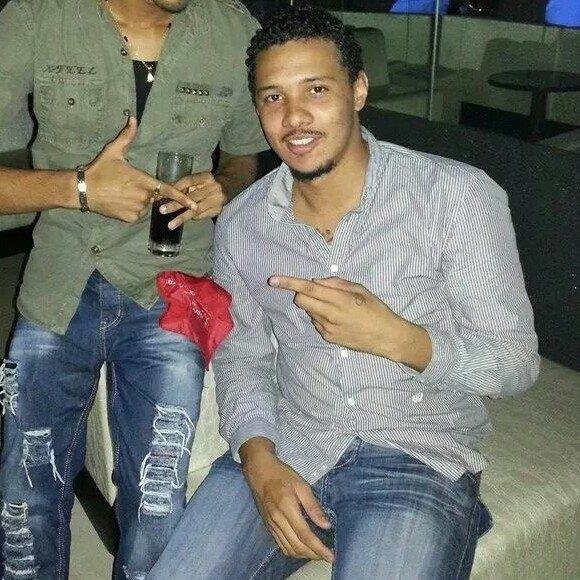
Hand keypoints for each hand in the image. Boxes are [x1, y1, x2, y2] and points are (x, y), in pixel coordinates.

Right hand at [85, 117, 194, 221]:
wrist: (83, 191)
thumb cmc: (99, 170)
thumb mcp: (113, 151)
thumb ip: (126, 136)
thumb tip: (133, 118)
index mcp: (142, 180)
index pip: (166, 190)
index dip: (182, 198)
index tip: (194, 205)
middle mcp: (142, 196)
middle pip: (154, 195)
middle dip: (146, 190)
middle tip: (128, 184)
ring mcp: (137, 209)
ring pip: (146, 205)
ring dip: (140, 200)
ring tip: (122, 192)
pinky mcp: (130, 218)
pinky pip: (138, 214)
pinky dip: (133, 209)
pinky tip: (120, 202)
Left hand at [158, 172, 227, 228]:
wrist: (225, 187)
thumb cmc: (205, 184)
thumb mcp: (196, 180)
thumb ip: (183, 186)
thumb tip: (162, 193)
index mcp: (206, 177)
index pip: (188, 181)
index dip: (175, 188)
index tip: (162, 195)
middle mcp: (213, 188)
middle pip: (192, 197)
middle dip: (175, 205)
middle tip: (162, 210)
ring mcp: (217, 200)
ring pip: (196, 210)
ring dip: (182, 217)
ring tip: (170, 225)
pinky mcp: (217, 210)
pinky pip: (201, 216)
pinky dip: (191, 218)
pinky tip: (182, 221)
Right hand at [241, 439, 332, 562]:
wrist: (259, 472)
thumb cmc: (282, 475)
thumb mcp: (301, 485)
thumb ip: (313, 506)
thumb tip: (326, 525)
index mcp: (287, 508)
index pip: (305, 535)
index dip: (318, 548)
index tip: (330, 557)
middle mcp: (277, 520)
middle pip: (297, 546)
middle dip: (313, 554)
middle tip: (326, 556)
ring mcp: (271, 525)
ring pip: (288, 548)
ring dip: (303, 555)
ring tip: (316, 554)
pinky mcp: (268, 526)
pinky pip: (280, 545)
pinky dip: (292, 551)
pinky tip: (301, 548)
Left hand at [269, 276, 430, 368]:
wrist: (386, 337)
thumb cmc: (376, 309)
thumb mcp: (360, 290)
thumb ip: (336, 284)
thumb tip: (316, 282)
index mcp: (340, 300)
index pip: (308, 289)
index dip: (289, 283)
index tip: (273, 280)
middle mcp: (330, 315)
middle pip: (301, 301)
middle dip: (303, 294)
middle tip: (317, 293)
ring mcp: (328, 329)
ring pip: (309, 312)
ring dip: (315, 306)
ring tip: (337, 308)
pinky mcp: (328, 338)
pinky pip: (316, 323)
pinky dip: (321, 317)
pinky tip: (338, 319)